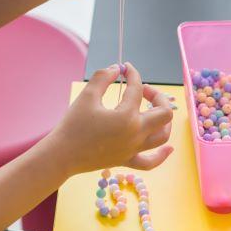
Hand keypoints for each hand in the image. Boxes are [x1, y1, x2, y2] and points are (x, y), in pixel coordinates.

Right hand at [47, 63, 174, 175]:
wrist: (61, 155)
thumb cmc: (73, 124)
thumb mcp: (87, 95)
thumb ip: (103, 77)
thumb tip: (118, 68)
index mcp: (127, 116)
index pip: (137, 89)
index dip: (133, 74)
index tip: (126, 68)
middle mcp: (136, 134)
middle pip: (164, 113)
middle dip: (157, 96)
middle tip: (142, 90)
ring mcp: (133, 149)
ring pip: (163, 136)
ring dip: (164, 120)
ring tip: (154, 110)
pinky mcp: (126, 160)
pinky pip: (150, 162)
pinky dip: (162, 155)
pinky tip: (169, 149)